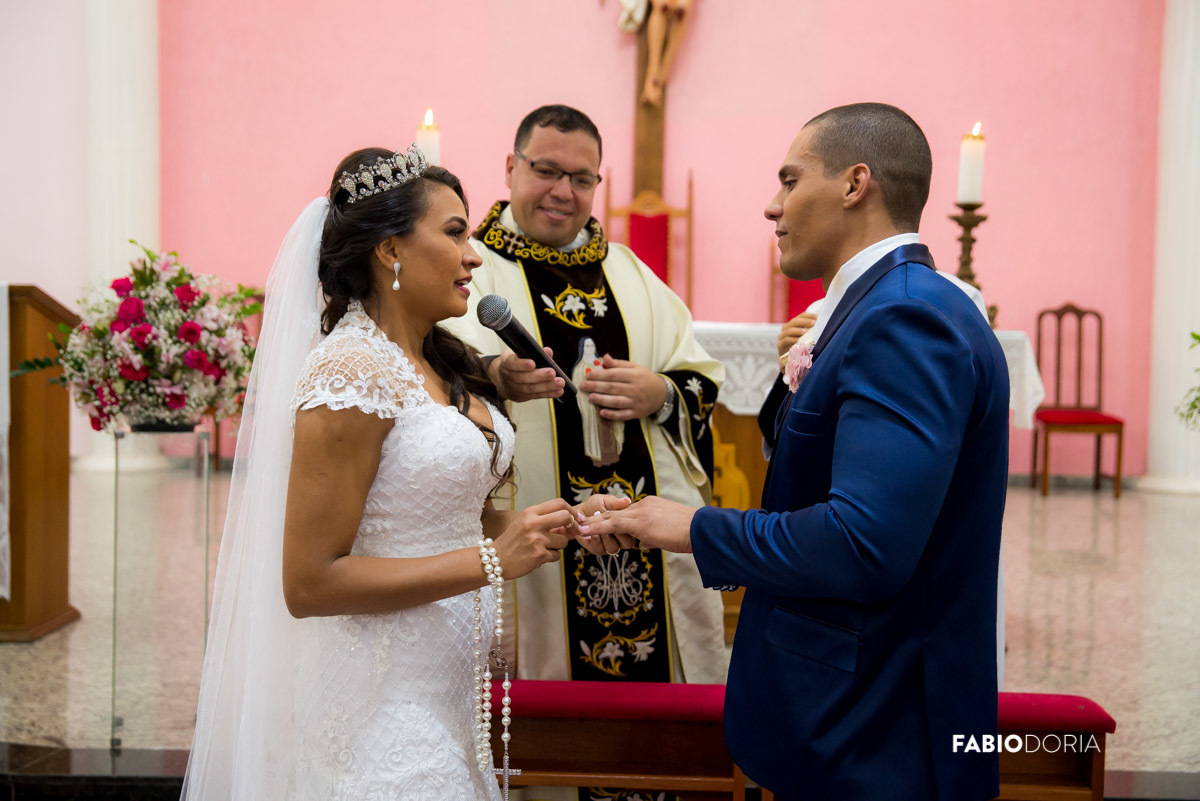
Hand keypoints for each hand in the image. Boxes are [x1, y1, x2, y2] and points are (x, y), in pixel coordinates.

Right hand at [488, 347, 564, 402]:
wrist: (502, 377)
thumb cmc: (516, 361)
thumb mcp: (521, 352)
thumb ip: (535, 351)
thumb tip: (548, 352)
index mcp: (506, 362)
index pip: (512, 363)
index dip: (521, 364)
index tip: (533, 363)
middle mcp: (508, 376)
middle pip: (522, 378)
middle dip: (539, 376)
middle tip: (552, 373)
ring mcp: (513, 388)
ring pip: (530, 389)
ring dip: (547, 386)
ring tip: (560, 383)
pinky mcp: (520, 397)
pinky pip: (535, 395)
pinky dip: (548, 393)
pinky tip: (558, 391)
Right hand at [493, 498, 574, 578]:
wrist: (495, 560)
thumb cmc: (511, 541)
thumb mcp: (524, 523)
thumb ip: (543, 519)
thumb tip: (569, 519)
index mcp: (530, 512)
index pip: (559, 503)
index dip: (572, 510)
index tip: (577, 518)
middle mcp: (534, 523)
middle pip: (566, 517)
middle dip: (572, 525)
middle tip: (572, 531)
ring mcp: (537, 540)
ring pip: (563, 541)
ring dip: (558, 546)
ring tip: (544, 548)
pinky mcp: (539, 555)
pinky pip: (556, 555)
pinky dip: (550, 557)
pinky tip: (538, 557)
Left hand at [571, 494, 633, 555]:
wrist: (576, 515)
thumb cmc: (592, 506)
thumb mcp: (603, 501)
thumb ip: (615, 502)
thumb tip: (627, 500)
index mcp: (625, 525)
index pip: (633, 530)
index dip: (626, 524)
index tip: (616, 515)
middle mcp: (619, 537)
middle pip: (627, 543)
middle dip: (617, 532)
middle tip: (606, 522)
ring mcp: (609, 544)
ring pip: (614, 547)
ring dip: (605, 536)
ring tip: (597, 526)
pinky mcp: (598, 549)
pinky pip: (601, 549)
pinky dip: (596, 540)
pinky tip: (591, 532)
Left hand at [576, 496, 697, 553]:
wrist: (701, 531)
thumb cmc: (690, 534)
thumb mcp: (668, 534)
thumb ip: (653, 536)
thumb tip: (644, 543)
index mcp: (651, 505)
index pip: (626, 512)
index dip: (610, 517)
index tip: (597, 519)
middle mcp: (644, 505)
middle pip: (615, 512)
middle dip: (597, 517)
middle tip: (581, 520)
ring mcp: (641, 512)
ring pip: (611, 517)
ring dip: (594, 523)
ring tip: (578, 526)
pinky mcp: (640, 522)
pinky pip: (613, 524)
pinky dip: (598, 527)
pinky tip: (586, 529)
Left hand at [578, 354, 666, 420]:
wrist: (662, 394)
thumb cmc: (645, 379)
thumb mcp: (635, 367)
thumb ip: (619, 363)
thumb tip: (604, 357)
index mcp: (634, 375)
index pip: (613, 375)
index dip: (599, 375)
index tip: (588, 375)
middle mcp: (635, 389)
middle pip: (612, 388)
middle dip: (596, 386)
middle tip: (583, 386)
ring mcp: (635, 402)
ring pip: (616, 401)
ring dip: (601, 400)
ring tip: (590, 398)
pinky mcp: (636, 413)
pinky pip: (622, 415)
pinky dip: (612, 415)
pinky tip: (602, 413)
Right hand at [777, 312, 817, 358]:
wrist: (791, 362)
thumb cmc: (801, 348)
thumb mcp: (807, 338)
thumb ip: (811, 331)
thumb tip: (822, 324)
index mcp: (793, 324)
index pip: (800, 316)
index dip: (808, 315)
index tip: (817, 317)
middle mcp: (786, 329)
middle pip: (794, 322)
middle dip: (804, 321)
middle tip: (813, 323)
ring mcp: (782, 337)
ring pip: (789, 330)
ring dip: (798, 330)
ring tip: (806, 331)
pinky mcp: (780, 345)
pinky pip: (786, 340)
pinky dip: (792, 339)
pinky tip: (798, 340)